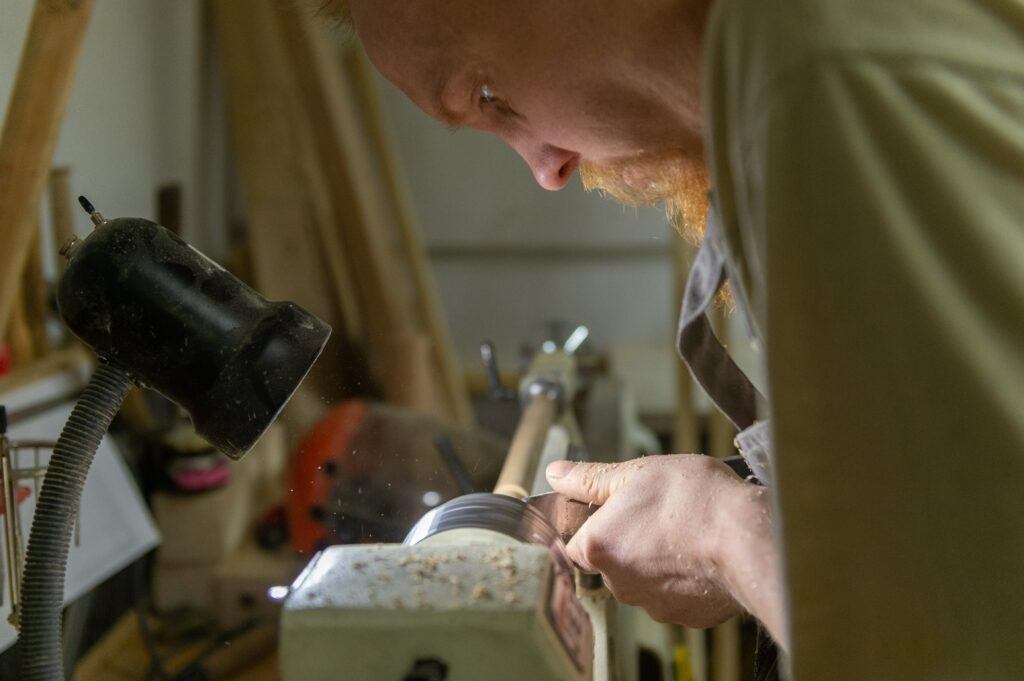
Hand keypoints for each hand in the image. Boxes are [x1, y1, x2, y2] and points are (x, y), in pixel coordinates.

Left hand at [546, 455, 781, 635]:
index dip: (596, 526)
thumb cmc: (693, 499)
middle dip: (630, 542)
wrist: (747, 537)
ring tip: (685, 532)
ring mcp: (654, 605)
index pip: (577, 544)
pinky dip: (686, 578)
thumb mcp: (636, 472)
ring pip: (646, 580)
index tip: (617, 513)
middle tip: (658, 515)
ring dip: (658, 560)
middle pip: (612, 563)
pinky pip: (678, 595)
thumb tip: (556, 473)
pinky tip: (702, 554)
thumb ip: (590, 478)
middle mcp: (620, 583)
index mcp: (598, 547)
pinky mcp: (687, 616)